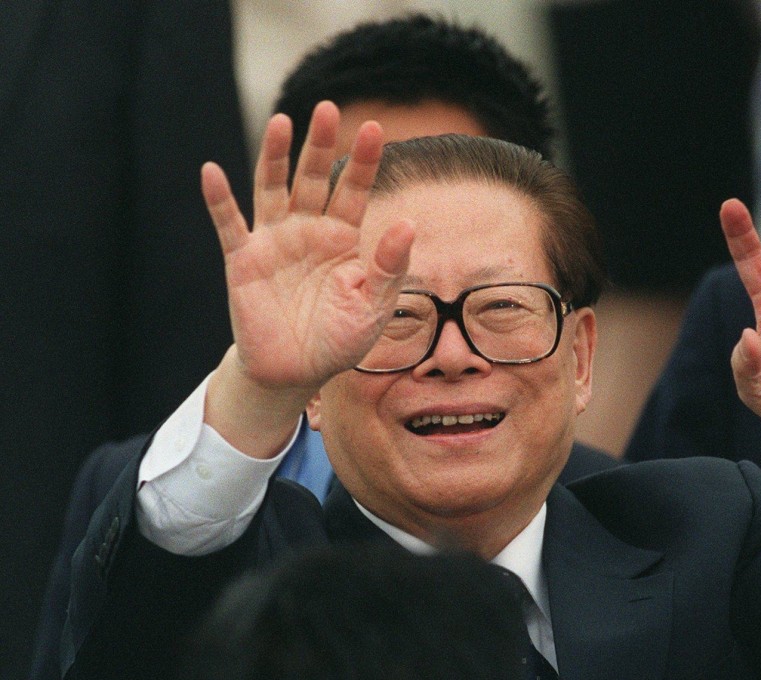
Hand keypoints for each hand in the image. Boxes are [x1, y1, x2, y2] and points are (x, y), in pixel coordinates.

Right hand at [202, 101, 412, 393]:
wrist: (295, 373)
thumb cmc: (339, 340)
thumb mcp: (374, 307)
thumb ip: (389, 267)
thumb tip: (406, 224)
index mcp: (342, 239)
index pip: (353, 190)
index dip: (363, 161)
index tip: (374, 128)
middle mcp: (307, 231)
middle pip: (313, 178)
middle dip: (319, 145)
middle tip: (328, 108)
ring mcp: (274, 242)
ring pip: (272, 189)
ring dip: (274, 156)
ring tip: (281, 122)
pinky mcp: (243, 261)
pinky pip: (229, 225)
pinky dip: (219, 200)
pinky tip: (211, 172)